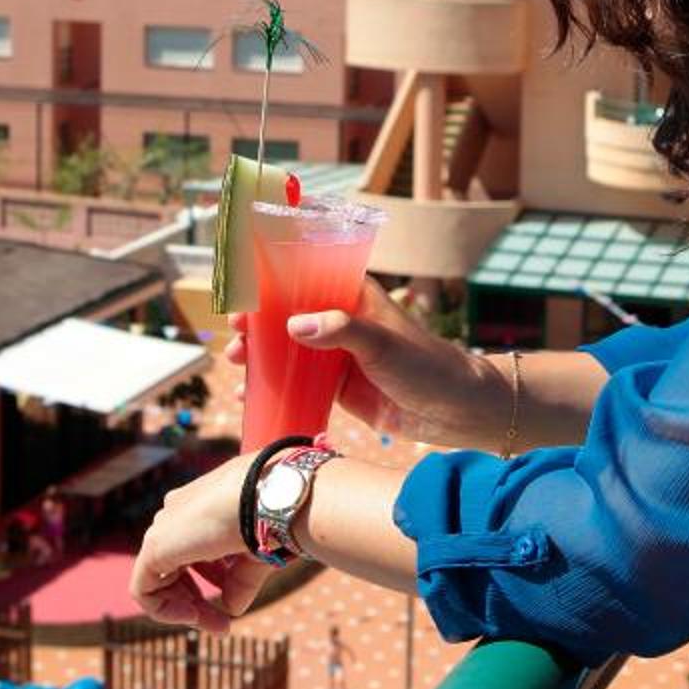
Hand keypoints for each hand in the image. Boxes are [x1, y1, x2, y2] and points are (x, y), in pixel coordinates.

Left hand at [129, 458, 275, 630]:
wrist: (269, 496)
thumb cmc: (271, 517)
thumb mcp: (256, 555)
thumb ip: (239, 581)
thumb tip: (231, 608)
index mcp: (200, 507)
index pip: (195, 552)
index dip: (213, 582)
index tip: (231, 610)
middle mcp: (178, 512)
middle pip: (177, 568)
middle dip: (197, 601)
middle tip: (223, 626)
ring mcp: (164, 527)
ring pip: (160, 580)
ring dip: (185, 609)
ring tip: (216, 624)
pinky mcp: (154, 545)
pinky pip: (144, 589)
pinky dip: (164, 610)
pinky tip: (194, 617)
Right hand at [231, 282, 497, 447]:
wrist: (454, 410)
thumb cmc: (426, 365)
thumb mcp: (382, 343)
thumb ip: (340, 331)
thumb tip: (293, 326)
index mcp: (355, 296)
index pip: (307, 278)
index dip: (272, 283)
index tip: (243, 296)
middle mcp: (343, 322)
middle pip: (289, 316)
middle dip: (258, 325)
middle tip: (234, 338)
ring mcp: (339, 356)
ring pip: (289, 350)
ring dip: (261, 356)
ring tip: (236, 366)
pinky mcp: (339, 387)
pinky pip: (298, 383)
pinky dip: (274, 386)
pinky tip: (250, 396)